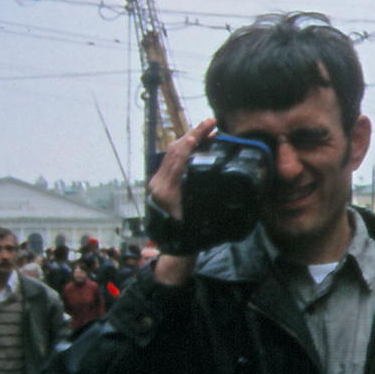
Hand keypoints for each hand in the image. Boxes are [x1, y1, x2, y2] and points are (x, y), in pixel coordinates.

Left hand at [147, 117, 217, 283]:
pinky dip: (183, 151)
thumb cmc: (192, 236)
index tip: (209, 127)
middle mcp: (158, 184)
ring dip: (187, 140)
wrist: (175, 250)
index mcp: (168, 190)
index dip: (194, 138)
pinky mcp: (158, 185)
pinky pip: (169, 162)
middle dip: (192, 134)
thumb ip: (205, 194)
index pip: (179, 155)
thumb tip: (218, 170)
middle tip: (210, 124)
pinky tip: (196, 148)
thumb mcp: (202, 215)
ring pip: (170, 154)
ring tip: (206, 133)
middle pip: (173, 150)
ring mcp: (156, 184)